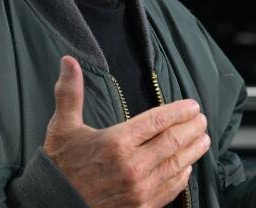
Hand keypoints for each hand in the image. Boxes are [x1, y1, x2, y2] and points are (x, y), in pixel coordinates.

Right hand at [44, 56, 210, 207]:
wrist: (52, 205)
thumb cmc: (59, 167)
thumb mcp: (62, 128)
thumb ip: (69, 93)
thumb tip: (69, 61)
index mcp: (116, 142)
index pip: (157, 121)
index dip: (179, 111)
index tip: (192, 105)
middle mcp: (132, 166)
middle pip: (173, 142)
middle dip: (192, 128)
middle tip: (201, 119)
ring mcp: (138, 190)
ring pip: (176, 165)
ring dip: (194, 151)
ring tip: (204, 139)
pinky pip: (170, 190)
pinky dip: (182, 177)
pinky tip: (187, 168)